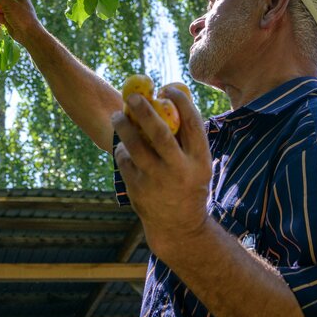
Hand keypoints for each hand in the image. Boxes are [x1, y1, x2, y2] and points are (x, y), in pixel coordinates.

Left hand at [112, 86, 212, 257]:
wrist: (179, 227)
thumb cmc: (189, 184)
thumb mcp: (199, 164)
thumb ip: (189, 138)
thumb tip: (172, 99)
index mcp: (199, 161)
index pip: (191, 124)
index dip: (180, 102)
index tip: (167, 89)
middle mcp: (179, 170)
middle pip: (160, 133)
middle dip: (145, 111)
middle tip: (134, 96)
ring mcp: (156, 181)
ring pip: (135, 146)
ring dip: (124, 126)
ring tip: (117, 115)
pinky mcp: (137, 189)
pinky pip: (125, 160)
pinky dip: (122, 149)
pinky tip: (123, 145)